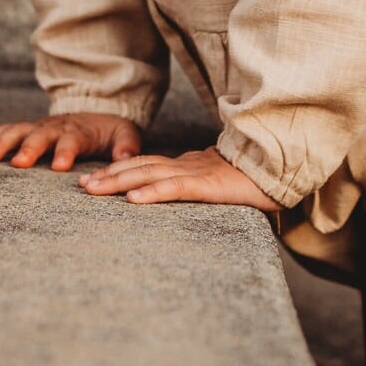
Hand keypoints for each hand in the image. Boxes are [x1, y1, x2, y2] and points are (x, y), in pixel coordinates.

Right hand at [0, 112, 143, 172]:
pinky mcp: (26, 128)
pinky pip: (5, 129)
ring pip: (17, 131)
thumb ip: (126, 146)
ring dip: (1, 143)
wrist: (95, 109)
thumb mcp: (125, 134)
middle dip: (29, 148)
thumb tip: (124, 158)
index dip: (66, 152)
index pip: (72, 141)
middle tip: (17, 163)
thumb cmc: (110, 129)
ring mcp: (38, 126)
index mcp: (80, 131)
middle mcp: (55, 127)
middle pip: (40, 136)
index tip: (59, 167)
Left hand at [77, 145, 278, 212]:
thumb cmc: (257, 180)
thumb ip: (203, 187)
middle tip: (81, 185)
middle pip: (139, 167)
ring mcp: (197, 172)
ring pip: (149, 174)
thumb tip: (187, 194)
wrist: (284, 169)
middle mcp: (187, 165)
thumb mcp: (221, 183)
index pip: (147, 165)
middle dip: (108, 176)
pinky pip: (175, 188)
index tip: (94, 178)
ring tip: (93, 190)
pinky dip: (152, 193)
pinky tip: (132, 200)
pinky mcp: (208, 184)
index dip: (119, 170)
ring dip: (118, 182)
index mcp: (189, 165)